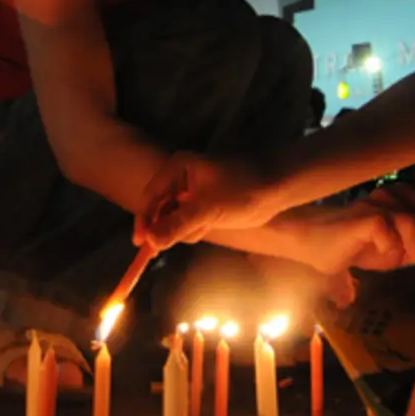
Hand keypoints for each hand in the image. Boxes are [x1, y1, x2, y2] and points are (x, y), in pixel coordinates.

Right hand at [133, 152, 284, 249]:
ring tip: (206, 224)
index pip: (150, 196)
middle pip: (159, 210)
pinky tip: (211, 225)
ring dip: (183, 230)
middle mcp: (180, 180)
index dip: (144, 219)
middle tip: (165, 246)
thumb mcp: (207, 208)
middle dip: (164, 227)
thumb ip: (178, 225)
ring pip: (173, 221)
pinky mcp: (202, 207)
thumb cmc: (241, 189)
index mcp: (177, 169)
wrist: (274, 188)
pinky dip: (195, 230)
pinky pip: (188, 224)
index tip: (140, 242)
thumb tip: (151, 241)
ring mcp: (191, 194)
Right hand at [283, 194, 414, 276]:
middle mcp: (397, 196)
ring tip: (414, 266)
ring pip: (414, 220)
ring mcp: (378, 204)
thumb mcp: (394, 254)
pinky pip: (383, 226)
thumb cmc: (355, 248)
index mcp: (408, 201)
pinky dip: (390, 245)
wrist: (312, 241)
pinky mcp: (361, 216)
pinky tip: (387, 257)